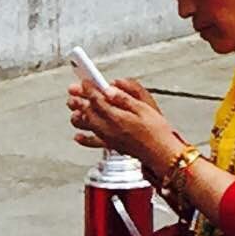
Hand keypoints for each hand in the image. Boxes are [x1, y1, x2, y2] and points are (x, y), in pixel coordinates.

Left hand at [67, 77, 182, 172]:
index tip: (85, 81)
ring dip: (79, 115)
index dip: (89, 89)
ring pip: (88, 125)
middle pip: (88, 111)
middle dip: (79, 99)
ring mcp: (109, 138)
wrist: (162, 154)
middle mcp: (110, 129)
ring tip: (73, 108)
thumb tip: (110, 88)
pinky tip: (78, 136)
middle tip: (72, 90)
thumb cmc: (157, 131)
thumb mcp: (144, 108)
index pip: (97, 100)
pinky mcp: (112, 145)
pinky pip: (93, 142)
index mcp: (117, 117)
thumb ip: (125, 98)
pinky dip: (84, 138)